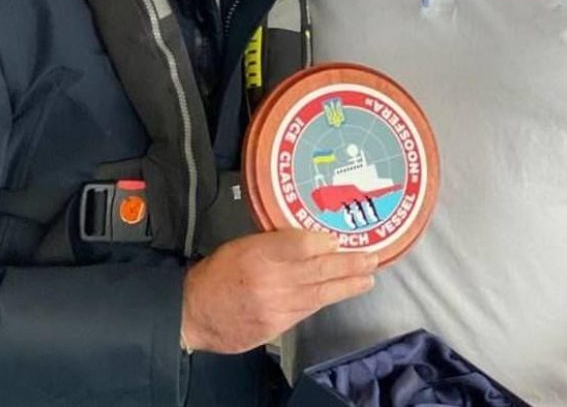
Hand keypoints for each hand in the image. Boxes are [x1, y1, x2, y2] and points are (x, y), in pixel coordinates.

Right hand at [181, 229, 376, 353]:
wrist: (194, 312)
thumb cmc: (220, 273)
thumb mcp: (244, 244)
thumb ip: (277, 242)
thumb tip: (314, 241)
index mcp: (258, 253)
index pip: (300, 244)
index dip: (325, 243)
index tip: (342, 240)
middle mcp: (269, 280)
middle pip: (318, 270)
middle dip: (350, 265)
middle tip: (372, 259)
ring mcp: (274, 306)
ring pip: (319, 293)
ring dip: (346, 286)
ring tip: (367, 278)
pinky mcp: (275, 326)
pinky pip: (306, 310)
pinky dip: (324, 300)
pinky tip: (339, 294)